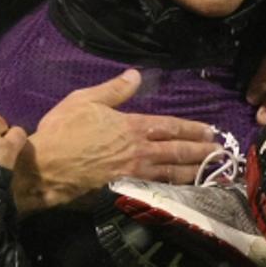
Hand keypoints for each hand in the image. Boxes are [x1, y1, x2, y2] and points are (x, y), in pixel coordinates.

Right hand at [13, 69, 218, 213]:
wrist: (46, 168)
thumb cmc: (62, 132)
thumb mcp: (84, 100)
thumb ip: (113, 89)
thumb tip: (136, 74)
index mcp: (133, 126)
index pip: (171, 126)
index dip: (193, 128)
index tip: (210, 131)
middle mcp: (140, 150)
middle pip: (179, 150)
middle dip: (202, 150)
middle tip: (219, 152)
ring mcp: (135, 173)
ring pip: (174, 173)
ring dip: (195, 170)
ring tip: (211, 170)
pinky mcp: (127, 192)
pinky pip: (159, 190)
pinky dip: (177, 190)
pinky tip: (186, 190)